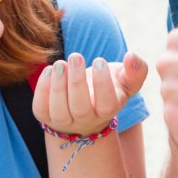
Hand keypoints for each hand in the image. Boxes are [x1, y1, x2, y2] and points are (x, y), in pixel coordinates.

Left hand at [32, 51, 146, 136]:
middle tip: (76, 56)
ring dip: (58, 86)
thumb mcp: (126, 79)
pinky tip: (49, 70)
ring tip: (61, 63)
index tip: (99, 60)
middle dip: (77, 82)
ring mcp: (64, 121)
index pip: (106, 104)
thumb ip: (136, 69)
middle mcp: (85, 120)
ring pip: (59, 110)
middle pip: (80, 107)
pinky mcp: (46, 116)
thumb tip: (131, 57)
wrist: (88, 103)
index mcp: (108, 110)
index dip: (103, 84)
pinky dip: (42, 90)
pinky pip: (41, 109)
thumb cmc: (111, 85)